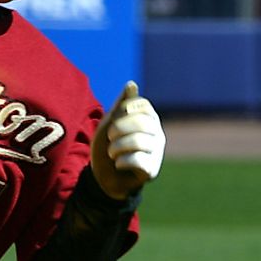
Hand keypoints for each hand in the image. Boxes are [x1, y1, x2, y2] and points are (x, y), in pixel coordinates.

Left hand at [91, 81, 165, 199]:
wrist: (102, 176)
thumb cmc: (107, 145)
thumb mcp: (109, 121)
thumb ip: (121, 104)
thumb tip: (132, 84)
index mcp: (149, 118)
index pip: (141, 105)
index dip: (122, 112)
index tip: (114, 121)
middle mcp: (157, 133)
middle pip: (141, 122)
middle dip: (117, 130)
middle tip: (111, 139)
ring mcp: (157, 152)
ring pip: (138, 141)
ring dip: (116, 147)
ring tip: (113, 152)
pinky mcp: (152, 169)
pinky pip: (137, 160)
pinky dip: (121, 162)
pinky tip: (119, 164)